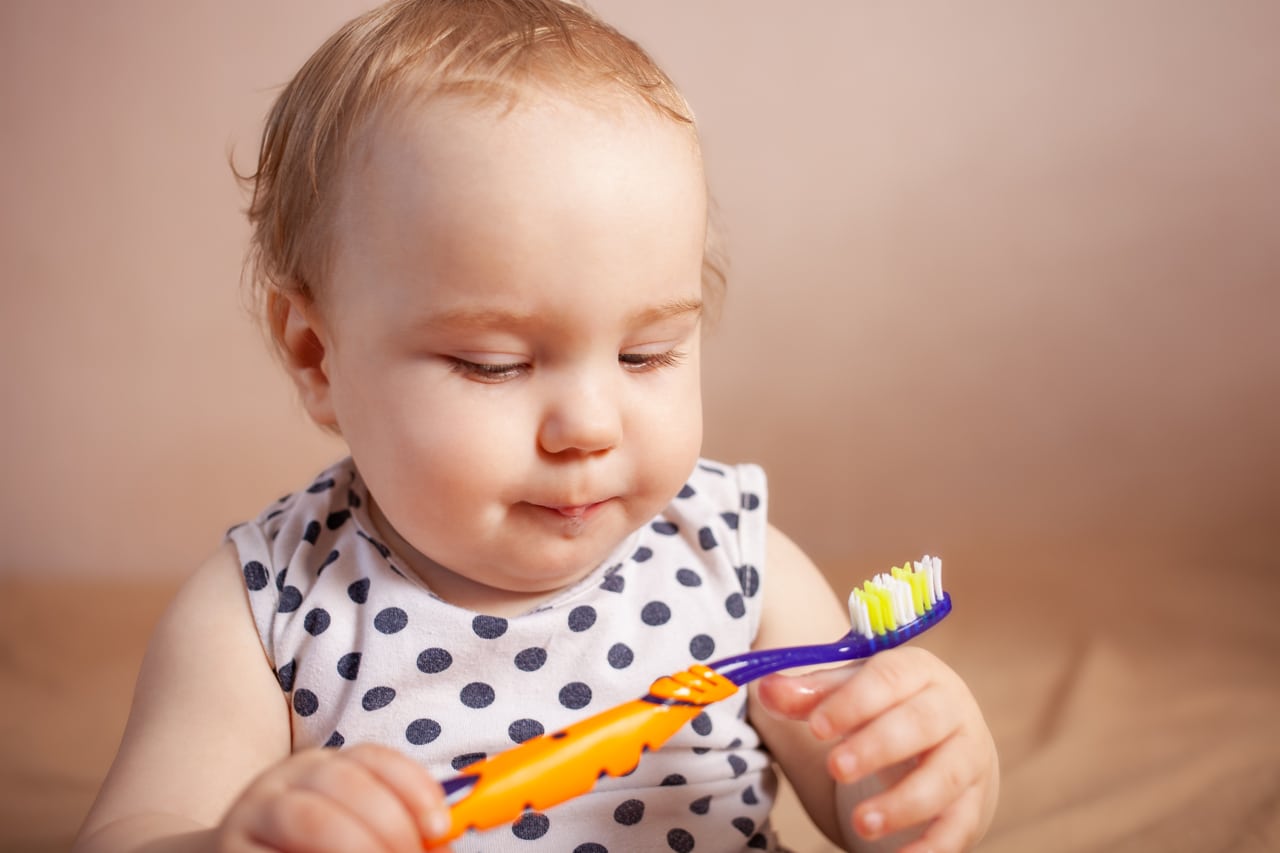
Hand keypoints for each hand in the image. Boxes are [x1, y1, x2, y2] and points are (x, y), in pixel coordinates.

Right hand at [215, 744, 453, 851]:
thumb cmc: (303, 852)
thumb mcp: (351, 832)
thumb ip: (395, 836)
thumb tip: (441, 849)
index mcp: (322, 767)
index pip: (373, 760)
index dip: (414, 788)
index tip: (440, 827)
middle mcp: (285, 780)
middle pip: (345, 784)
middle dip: (389, 827)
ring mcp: (251, 814)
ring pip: (309, 818)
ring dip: (357, 847)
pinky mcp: (228, 849)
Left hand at [758, 647, 997, 851]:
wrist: (944, 743)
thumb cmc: (885, 710)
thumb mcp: (848, 695)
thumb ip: (807, 695)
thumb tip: (767, 690)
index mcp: (917, 671)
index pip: (888, 678)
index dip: (852, 702)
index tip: (816, 727)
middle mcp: (951, 709)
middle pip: (921, 723)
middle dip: (877, 746)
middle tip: (835, 768)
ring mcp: (968, 757)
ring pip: (945, 778)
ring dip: (903, 803)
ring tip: (860, 823)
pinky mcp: (975, 804)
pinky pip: (959, 826)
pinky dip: (933, 847)